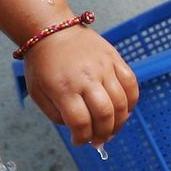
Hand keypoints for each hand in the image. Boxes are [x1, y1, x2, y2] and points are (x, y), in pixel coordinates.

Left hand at [21, 28, 139, 147]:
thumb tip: (78, 129)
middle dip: (103, 134)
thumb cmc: (42, 63)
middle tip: (99, 141)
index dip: (82, 139)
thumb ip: (56, 115)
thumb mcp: (38, 93)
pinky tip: (125, 110)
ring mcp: (103, 67)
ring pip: (121, 102)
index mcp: (63, 87)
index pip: (80, 123)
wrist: (51, 29)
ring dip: (119, 122)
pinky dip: (132, 101)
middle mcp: (86, 77)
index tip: (80, 142)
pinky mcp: (114, 58)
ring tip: (112, 130)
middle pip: (105, 115)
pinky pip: (131, 83)